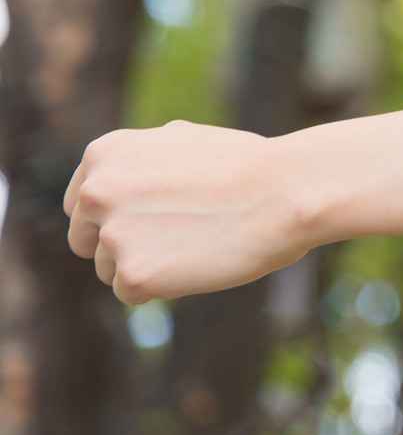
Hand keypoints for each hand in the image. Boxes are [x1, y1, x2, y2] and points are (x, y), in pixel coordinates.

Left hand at [64, 121, 312, 303]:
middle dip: (125, 243)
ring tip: (197, 244)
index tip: (152, 218)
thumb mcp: (181, 140)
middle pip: (87, 239)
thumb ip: (138, 161)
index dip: (118, 215)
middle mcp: (97, 192)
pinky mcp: (134, 274)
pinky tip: (198, 262)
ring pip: (109, 269)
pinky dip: (163, 286)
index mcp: (105, 155)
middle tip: (176, 237)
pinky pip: (131, 294)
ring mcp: (113, 235)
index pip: (81, 203)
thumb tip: (114, 181)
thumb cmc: (249, 165)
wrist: (289, 190)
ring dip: (147, 264)